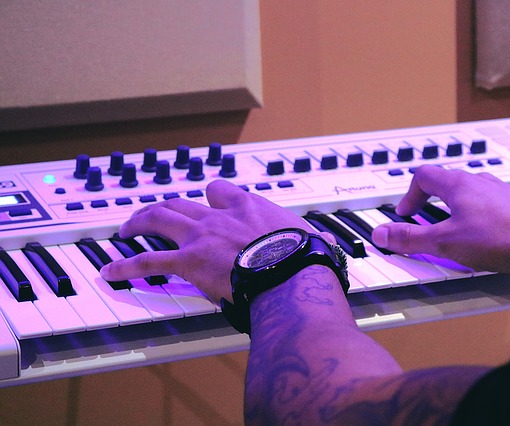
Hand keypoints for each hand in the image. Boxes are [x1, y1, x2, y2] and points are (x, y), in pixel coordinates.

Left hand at [100, 179, 316, 301]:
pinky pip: (149, 261)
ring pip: (159, 219)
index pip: (222, 191)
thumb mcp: (310, 236)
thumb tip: (323, 245)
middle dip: (163, 206)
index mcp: (248, 208)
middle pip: (182, 201)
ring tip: (125, 230)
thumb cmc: (303, 257)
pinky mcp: (188, 260)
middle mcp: (220, 216)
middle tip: (151, 214)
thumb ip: (307, 237)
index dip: (212, 196)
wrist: (291, 271)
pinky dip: (127, 265)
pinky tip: (112, 271)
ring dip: (138, 223)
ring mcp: (201, 235)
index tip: (209, 201)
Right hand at [371, 165, 509, 274]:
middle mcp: (480, 182)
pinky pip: (491, 206)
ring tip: (453, 230)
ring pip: (471, 193)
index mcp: (458, 184)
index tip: (406, 214)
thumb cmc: (499, 240)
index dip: (409, 196)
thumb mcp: (444, 243)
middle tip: (425, 222)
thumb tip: (381, 233)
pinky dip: (479, 217)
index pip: (423, 176)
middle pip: (447, 183)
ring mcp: (502, 192)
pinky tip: (483, 237)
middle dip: (431, 202)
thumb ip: (410, 238)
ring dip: (456, 208)